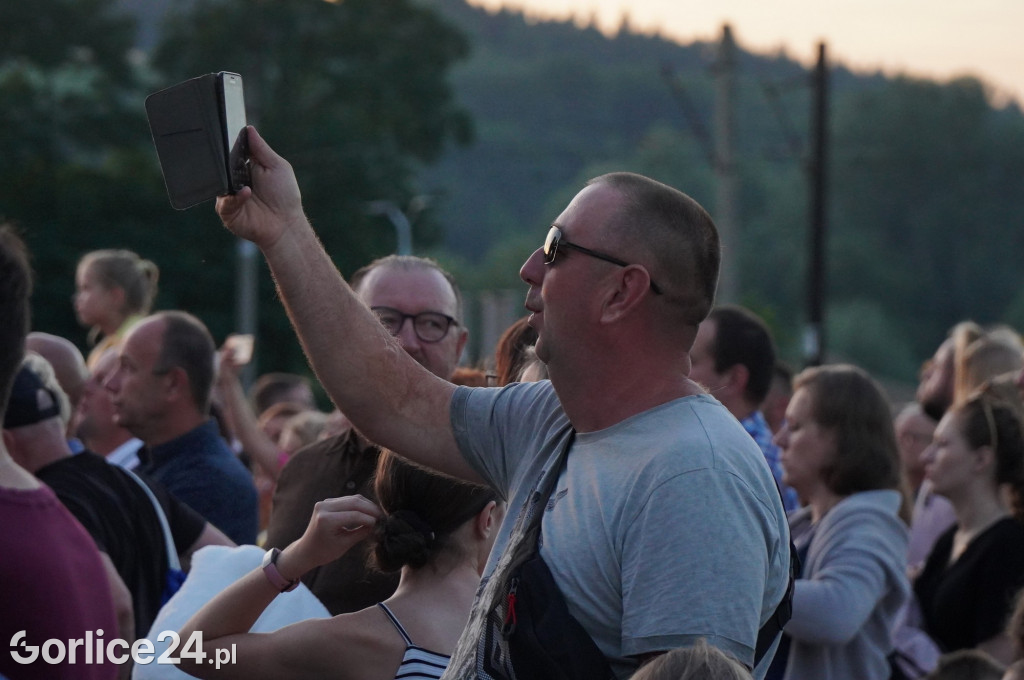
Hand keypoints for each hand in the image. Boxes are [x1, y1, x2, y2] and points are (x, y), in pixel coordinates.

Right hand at [215, 126, 304, 249]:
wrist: (286, 224)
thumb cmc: (284, 196)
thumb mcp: (277, 166)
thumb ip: (261, 148)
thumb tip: (249, 128)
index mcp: (244, 168)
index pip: (230, 153)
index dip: (228, 145)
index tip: (226, 133)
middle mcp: (233, 181)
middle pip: (221, 167)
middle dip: (224, 161)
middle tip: (231, 157)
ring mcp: (228, 196)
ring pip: (219, 184)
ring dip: (230, 180)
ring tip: (244, 180)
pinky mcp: (227, 212)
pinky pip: (224, 202)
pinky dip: (234, 197)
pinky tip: (246, 193)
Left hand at [284, 496, 381, 576]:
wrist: (307, 550)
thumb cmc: (325, 552)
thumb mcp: (345, 544)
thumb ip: (362, 532)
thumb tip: (378, 525)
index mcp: (326, 520)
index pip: (355, 515)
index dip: (371, 519)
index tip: (382, 524)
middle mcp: (324, 507)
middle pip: (355, 502)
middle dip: (371, 509)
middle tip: (383, 517)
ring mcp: (325, 502)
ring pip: (353, 498)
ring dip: (367, 505)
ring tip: (377, 515)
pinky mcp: (327, 502)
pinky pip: (347, 500)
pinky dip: (359, 505)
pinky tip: (368, 512)